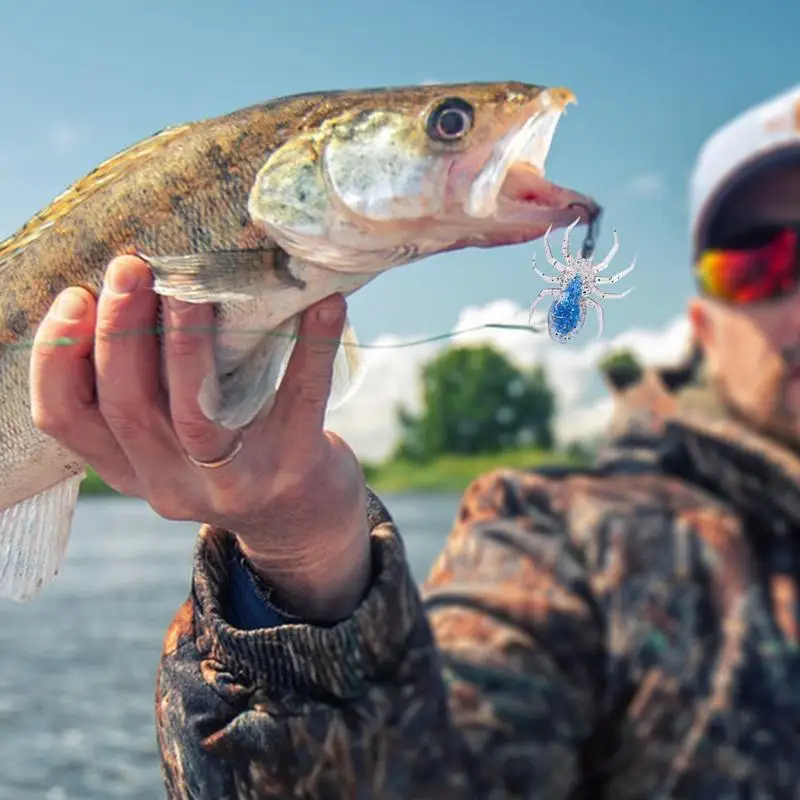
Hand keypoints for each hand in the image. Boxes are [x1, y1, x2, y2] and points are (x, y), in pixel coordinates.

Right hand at [30, 256, 370, 621]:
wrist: (304, 521)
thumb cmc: (233, 457)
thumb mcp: (174, 442)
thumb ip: (150, 392)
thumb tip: (131, 291)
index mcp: (132, 468)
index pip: (68, 419)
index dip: (57, 359)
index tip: (74, 297)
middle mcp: (173, 484)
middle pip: (128, 409)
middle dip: (122, 332)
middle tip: (132, 268)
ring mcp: (235, 482)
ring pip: (196, 417)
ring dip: (188, 344)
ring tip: (193, 287)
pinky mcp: (295, 467)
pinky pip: (300, 401)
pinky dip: (311, 349)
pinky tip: (324, 304)